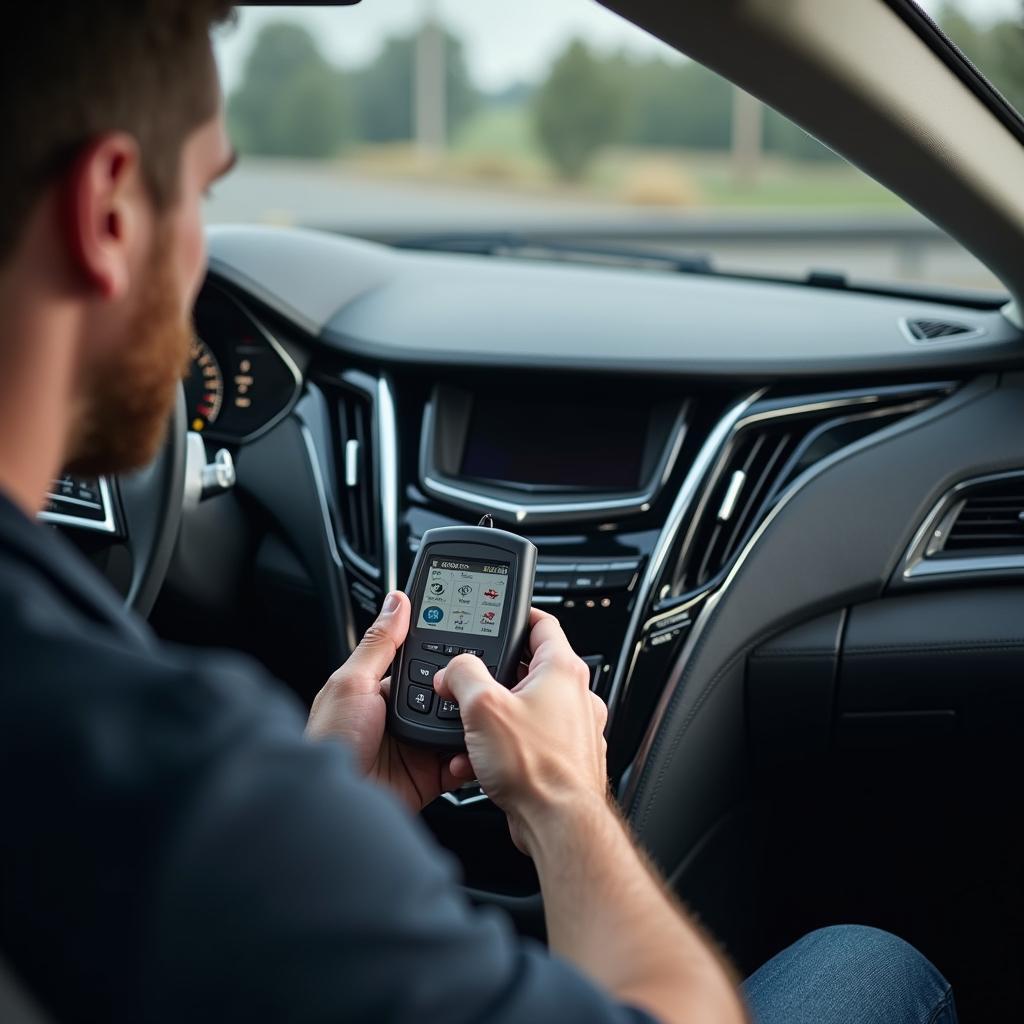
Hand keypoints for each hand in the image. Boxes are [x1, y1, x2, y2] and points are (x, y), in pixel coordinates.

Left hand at [306, 591, 462, 811]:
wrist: (332, 805)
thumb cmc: (329, 743)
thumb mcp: (351, 683)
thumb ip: (379, 643)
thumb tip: (397, 601)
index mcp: (380, 690)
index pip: (423, 662)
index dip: (445, 652)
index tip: (471, 640)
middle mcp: (400, 717)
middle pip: (446, 693)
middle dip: (464, 690)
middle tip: (483, 683)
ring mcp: (416, 747)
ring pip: (458, 726)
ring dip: (472, 722)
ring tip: (486, 715)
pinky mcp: (429, 776)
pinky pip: (461, 762)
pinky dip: (472, 757)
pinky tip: (479, 749)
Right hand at [434, 608, 608, 853]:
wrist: (558, 824)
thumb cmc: (535, 767)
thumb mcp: (482, 707)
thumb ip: (462, 675)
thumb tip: (453, 669)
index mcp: (563, 670)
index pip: (542, 623)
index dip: (517, 616)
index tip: (499, 616)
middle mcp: (577, 696)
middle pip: (530, 668)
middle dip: (494, 676)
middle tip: (470, 681)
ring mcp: (575, 729)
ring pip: (527, 708)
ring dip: (496, 717)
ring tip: (472, 730)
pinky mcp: (566, 759)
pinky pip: (530, 741)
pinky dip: (506, 746)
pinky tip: (481, 761)